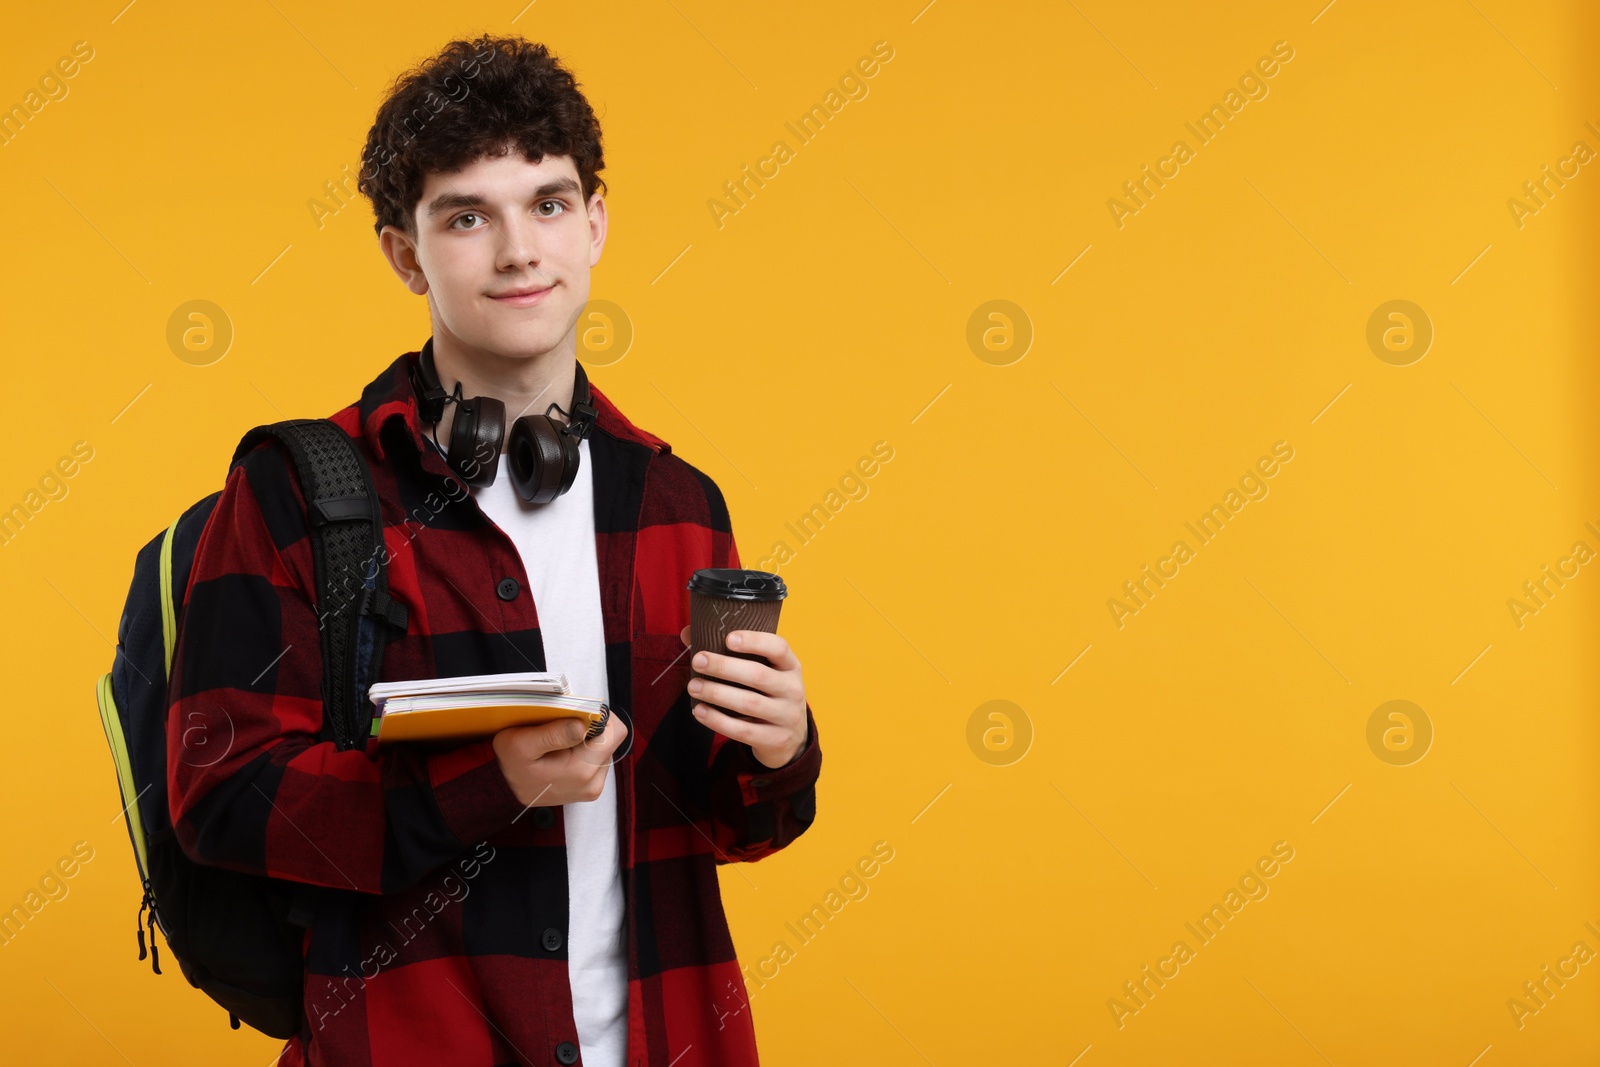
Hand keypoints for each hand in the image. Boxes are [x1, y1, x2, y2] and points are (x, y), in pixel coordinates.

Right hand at [491, 710, 628, 807]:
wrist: (504, 789)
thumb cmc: (511, 765)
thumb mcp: (520, 744)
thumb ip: (552, 734)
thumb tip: (582, 726)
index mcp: (582, 772)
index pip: (614, 733)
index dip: (600, 716)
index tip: (578, 713)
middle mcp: (593, 783)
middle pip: (611, 740)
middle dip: (592, 727)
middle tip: (565, 725)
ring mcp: (593, 787)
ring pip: (604, 748)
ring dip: (587, 738)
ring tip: (560, 739)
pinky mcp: (590, 787)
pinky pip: (597, 759)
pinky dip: (583, 750)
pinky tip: (563, 750)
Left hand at [678, 625, 807, 768]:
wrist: (791, 737)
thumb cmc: (768, 694)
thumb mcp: (764, 671)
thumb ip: (731, 652)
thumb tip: (687, 634)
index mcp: (791, 666)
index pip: (779, 647)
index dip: (754, 641)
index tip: (728, 638)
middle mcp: (793, 689)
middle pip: (758, 675)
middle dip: (724, 667)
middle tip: (698, 661)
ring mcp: (787, 716)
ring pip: (749, 703)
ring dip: (717, 693)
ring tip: (693, 686)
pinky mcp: (775, 740)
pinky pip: (742, 730)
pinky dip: (717, 720)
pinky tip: (699, 710)